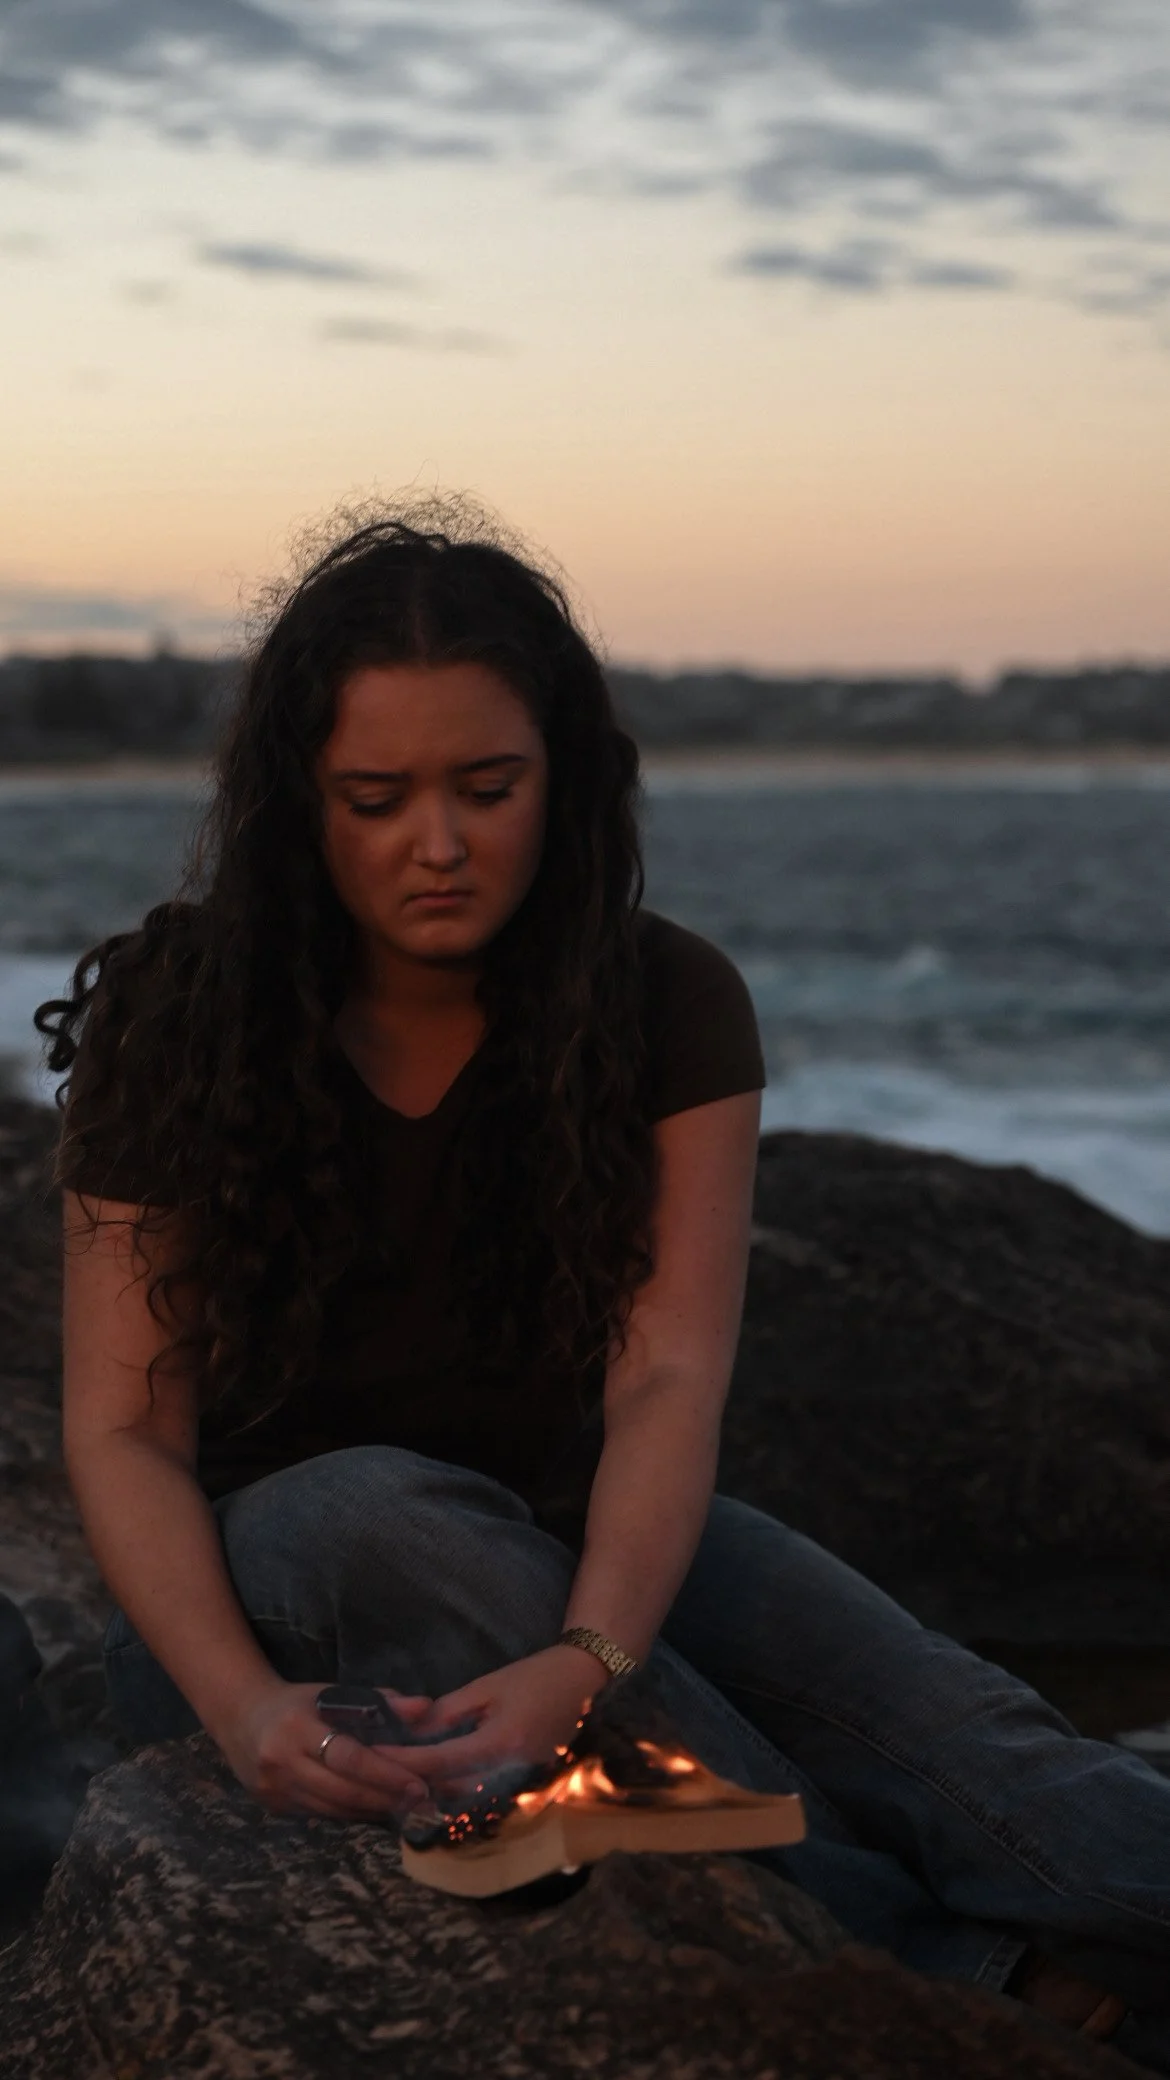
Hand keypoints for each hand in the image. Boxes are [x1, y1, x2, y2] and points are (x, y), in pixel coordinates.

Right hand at [216, 1679, 436, 1820]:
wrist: (240, 1717)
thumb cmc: (295, 1703)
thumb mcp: (332, 1692)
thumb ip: (379, 1700)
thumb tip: (425, 1707)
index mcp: (297, 1728)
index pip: (347, 1757)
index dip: (385, 1773)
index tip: (417, 1782)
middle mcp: (282, 1762)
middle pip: (342, 1790)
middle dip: (385, 1797)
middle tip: (421, 1800)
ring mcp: (275, 1789)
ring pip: (332, 1809)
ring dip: (371, 1810)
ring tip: (405, 1807)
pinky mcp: (273, 1807)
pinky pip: (320, 1814)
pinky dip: (349, 1813)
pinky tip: (374, 1809)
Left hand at [395, 1646, 602, 1800]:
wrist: (582, 1682)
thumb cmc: (534, 1676)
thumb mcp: (486, 1687)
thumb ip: (447, 1712)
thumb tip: (411, 1731)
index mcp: (499, 1743)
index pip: (439, 1761)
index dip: (404, 1760)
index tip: (374, 1755)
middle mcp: (509, 1772)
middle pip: (448, 1787)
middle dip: (413, 1779)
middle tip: (380, 1767)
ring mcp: (520, 1784)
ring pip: (464, 1796)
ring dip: (433, 1786)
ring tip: (401, 1773)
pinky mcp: (524, 1785)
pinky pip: (481, 1792)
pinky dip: (457, 1786)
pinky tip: (437, 1775)